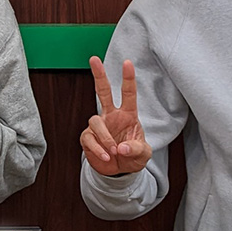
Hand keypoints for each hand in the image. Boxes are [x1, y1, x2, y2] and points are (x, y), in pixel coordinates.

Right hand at [80, 57, 152, 175]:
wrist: (119, 171)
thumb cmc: (133, 157)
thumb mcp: (144, 154)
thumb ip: (137, 149)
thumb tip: (122, 147)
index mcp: (128, 115)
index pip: (128, 93)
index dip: (128, 78)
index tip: (127, 63)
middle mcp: (111, 116)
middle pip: (103, 91)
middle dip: (99, 75)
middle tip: (94, 59)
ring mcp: (99, 126)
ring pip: (95, 121)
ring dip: (105, 138)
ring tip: (114, 152)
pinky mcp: (88, 138)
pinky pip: (89, 139)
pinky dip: (98, 149)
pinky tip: (106, 157)